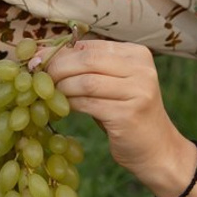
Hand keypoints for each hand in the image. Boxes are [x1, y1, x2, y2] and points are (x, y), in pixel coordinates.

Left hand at [46, 38, 191, 196]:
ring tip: (48, 93)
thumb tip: (45, 55)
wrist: (158, 150)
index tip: (38, 59)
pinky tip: (61, 107)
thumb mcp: (114, 85)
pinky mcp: (128, 115)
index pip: (91, 45)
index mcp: (137, 54)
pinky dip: (70, 104)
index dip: (61, 51)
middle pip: (88, 60)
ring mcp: (138, 91)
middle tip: (38, 76)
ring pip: (86, 81)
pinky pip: (89, 104)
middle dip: (58, 67)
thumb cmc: (128, 113)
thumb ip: (90, 68)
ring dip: (61, 87)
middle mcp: (141, 69)